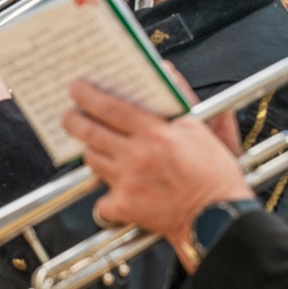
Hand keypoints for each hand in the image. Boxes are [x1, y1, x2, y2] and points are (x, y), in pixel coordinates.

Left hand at [63, 80, 251, 272]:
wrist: (219, 217)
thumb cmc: (214, 174)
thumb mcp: (202, 128)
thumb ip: (183, 97)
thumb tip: (166, 71)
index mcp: (157, 132)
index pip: (112, 107)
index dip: (88, 96)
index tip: (76, 88)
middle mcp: (138, 155)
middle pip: (91, 132)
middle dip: (74, 121)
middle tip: (68, 116)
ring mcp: (129, 181)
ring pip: (93, 160)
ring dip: (91, 152)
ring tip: (95, 148)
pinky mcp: (125, 207)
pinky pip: (101, 199)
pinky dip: (106, 197)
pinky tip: (114, 192)